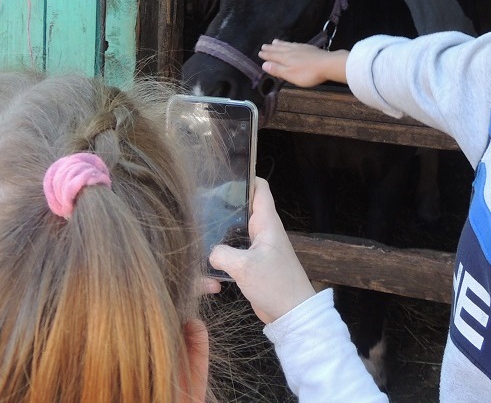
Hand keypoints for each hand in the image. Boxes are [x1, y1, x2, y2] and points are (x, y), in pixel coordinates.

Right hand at [208, 178, 315, 323]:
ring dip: (221, 228)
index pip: (259, 188)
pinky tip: (206, 251)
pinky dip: (223, 248)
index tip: (221, 176)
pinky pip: (236, 248)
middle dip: (224, 203)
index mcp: (267, 223)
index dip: (244, 178)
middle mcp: (263, 230)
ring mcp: (259, 247)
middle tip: (199, 202)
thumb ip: (222, 254)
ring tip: (198, 224)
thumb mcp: (244, 267)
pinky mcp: (253, 263)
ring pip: (237, 229)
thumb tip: (210, 253)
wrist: (292, 313)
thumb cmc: (274, 284)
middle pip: (243, 207)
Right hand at [259, 40, 347, 86]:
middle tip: (264, 45)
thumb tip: (264, 64)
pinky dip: (290, 43)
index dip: (266, 55)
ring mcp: (301, 48)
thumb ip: (277, 69)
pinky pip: (295, 44)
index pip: (273, 56)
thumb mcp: (290, 75)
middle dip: (271, 48)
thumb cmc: (308, 73)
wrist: (328, 64)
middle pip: (279, 49)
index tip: (260, 52)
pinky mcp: (309, 48)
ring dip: (280, 44)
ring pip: (287, 45)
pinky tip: (292, 43)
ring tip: (274, 41)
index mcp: (286, 58)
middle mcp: (292, 51)